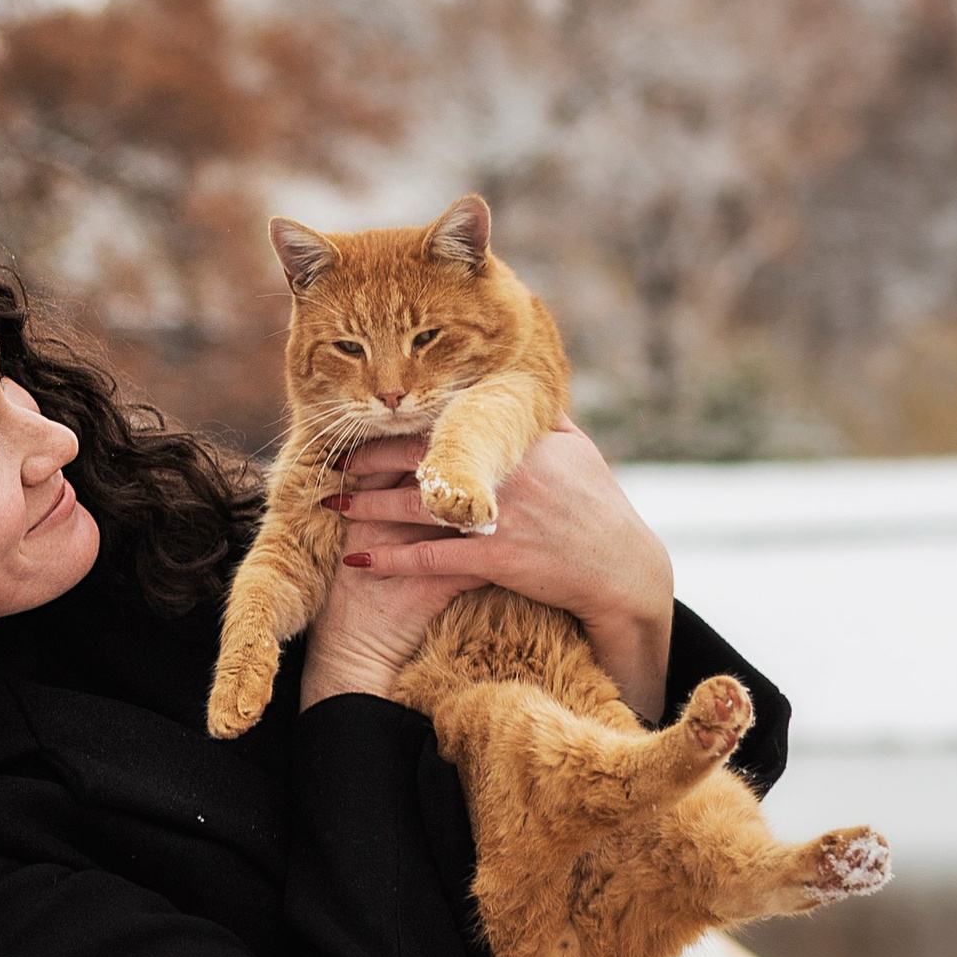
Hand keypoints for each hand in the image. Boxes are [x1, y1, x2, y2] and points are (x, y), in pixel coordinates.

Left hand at [299, 424, 674, 714]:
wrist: (624, 573)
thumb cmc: (599, 508)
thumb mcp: (577, 451)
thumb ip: (540, 419)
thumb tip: (513, 382)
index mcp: (522, 440)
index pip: (451, 422)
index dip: (406, 422)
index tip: (372, 420)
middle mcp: (509, 471)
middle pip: (422, 458)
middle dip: (372, 458)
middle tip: (335, 459)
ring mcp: (503, 514)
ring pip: (416, 507)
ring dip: (367, 506)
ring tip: (332, 505)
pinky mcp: (498, 558)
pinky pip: (431, 560)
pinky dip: (391, 559)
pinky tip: (358, 559)